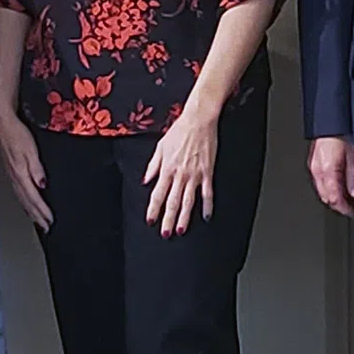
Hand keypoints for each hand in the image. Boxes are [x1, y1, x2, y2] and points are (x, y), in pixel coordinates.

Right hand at [0, 110, 51, 231]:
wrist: (2, 122)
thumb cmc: (16, 133)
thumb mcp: (30, 150)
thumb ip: (36, 168)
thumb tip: (42, 185)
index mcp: (20, 174)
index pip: (34, 198)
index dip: (43, 211)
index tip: (51, 221)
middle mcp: (15, 178)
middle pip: (27, 203)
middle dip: (37, 216)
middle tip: (46, 228)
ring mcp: (11, 175)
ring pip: (22, 199)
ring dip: (31, 212)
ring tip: (38, 221)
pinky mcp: (11, 171)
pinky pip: (18, 192)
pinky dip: (25, 203)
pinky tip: (27, 204)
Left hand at [144, 101, 217, 236]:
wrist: (198, 120)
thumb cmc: (179, 130)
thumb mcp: (160, 147)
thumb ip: (153, 165)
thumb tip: (146, 180)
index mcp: (166, 168)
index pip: (157, 194)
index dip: (153, 209)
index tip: (150, 221)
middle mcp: (179, 174)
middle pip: (172, 202)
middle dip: (168, 219)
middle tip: (166, 233)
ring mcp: (194, 174)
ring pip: (188, 201)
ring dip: (184, 217)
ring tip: (181, 230)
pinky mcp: (208, 172)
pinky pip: (207, 193)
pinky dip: (207, 206)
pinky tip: (206, 216)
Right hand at [308, 136, 353, 216]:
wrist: (331, 121)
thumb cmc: (342, 133)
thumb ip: (353, 177)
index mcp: (328, 171)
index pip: (334, 199)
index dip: (344, 209)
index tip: (352, 212)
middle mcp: (318, 170)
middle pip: (326, 197)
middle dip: (338, 204)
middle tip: (350, 208)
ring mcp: (313, 166)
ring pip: (321, 190)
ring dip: (333, 196)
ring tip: (345, 197)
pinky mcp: (313, 161)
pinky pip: (319, 180)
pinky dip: (328, 186)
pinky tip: (337, 184)